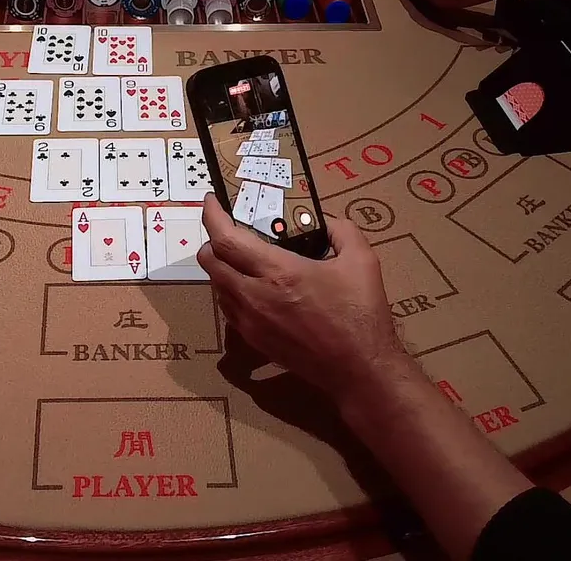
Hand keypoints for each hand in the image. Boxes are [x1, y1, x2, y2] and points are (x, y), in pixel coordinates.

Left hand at [196, 194, 407, 395]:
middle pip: (208, 261)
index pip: (225, 239)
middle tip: (227, 229)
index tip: (211, 200)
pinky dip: (230, 290)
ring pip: (216, 285)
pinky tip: (252, 287)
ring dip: (220, 266)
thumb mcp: (361, 260)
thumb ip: (341, 230)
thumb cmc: (361, 313)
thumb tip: (324, 221)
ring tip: (241, 257)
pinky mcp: (253, 340)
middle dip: (211, 239)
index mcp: (277, 272)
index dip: (212, 216)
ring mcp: (249, 322)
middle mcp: (254, 296)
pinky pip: (228, 308)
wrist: (359, 369)